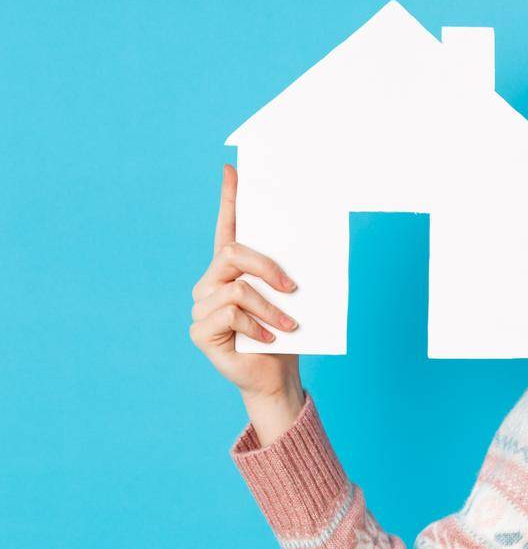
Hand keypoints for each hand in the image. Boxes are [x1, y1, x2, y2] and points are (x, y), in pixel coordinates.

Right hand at [190, 164, 305, 433]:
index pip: (228, 228)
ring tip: (289, 327)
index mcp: (233, 270)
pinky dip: (256, 326)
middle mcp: (212, 283)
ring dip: (270, 308)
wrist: (277, 377)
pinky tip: (267, 340)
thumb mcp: (292, 301)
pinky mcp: (200, 330)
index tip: (232, 171)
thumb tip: (306, 248)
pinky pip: (230, 314)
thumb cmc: (285, 337)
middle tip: (294, 289)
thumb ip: (288, 275)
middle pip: (234, 254)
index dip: (229, 200)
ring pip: (237, 288)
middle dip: (268, 268)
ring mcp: (202, 306)